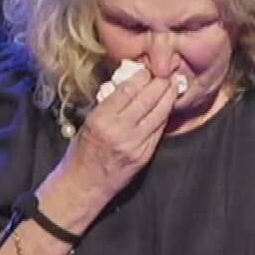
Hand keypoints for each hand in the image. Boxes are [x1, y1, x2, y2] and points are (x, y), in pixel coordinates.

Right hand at [55, 69, 177, 205]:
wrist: (84, 184)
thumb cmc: (82, 152)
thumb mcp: (88, 122)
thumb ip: (108, 105)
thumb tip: (128, 85)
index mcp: (101, 120)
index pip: (127, 91)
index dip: (141, 77)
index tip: (147, 70)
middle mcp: (120, 131)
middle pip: (147, 100)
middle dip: (160, 84)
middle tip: (166, 74)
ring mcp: (135, 145)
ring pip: (158, 115)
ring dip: (168, 98)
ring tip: (173, 86)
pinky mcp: (144, 156)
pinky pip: (158, 131)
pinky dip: (164, 116)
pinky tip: (167, 106)